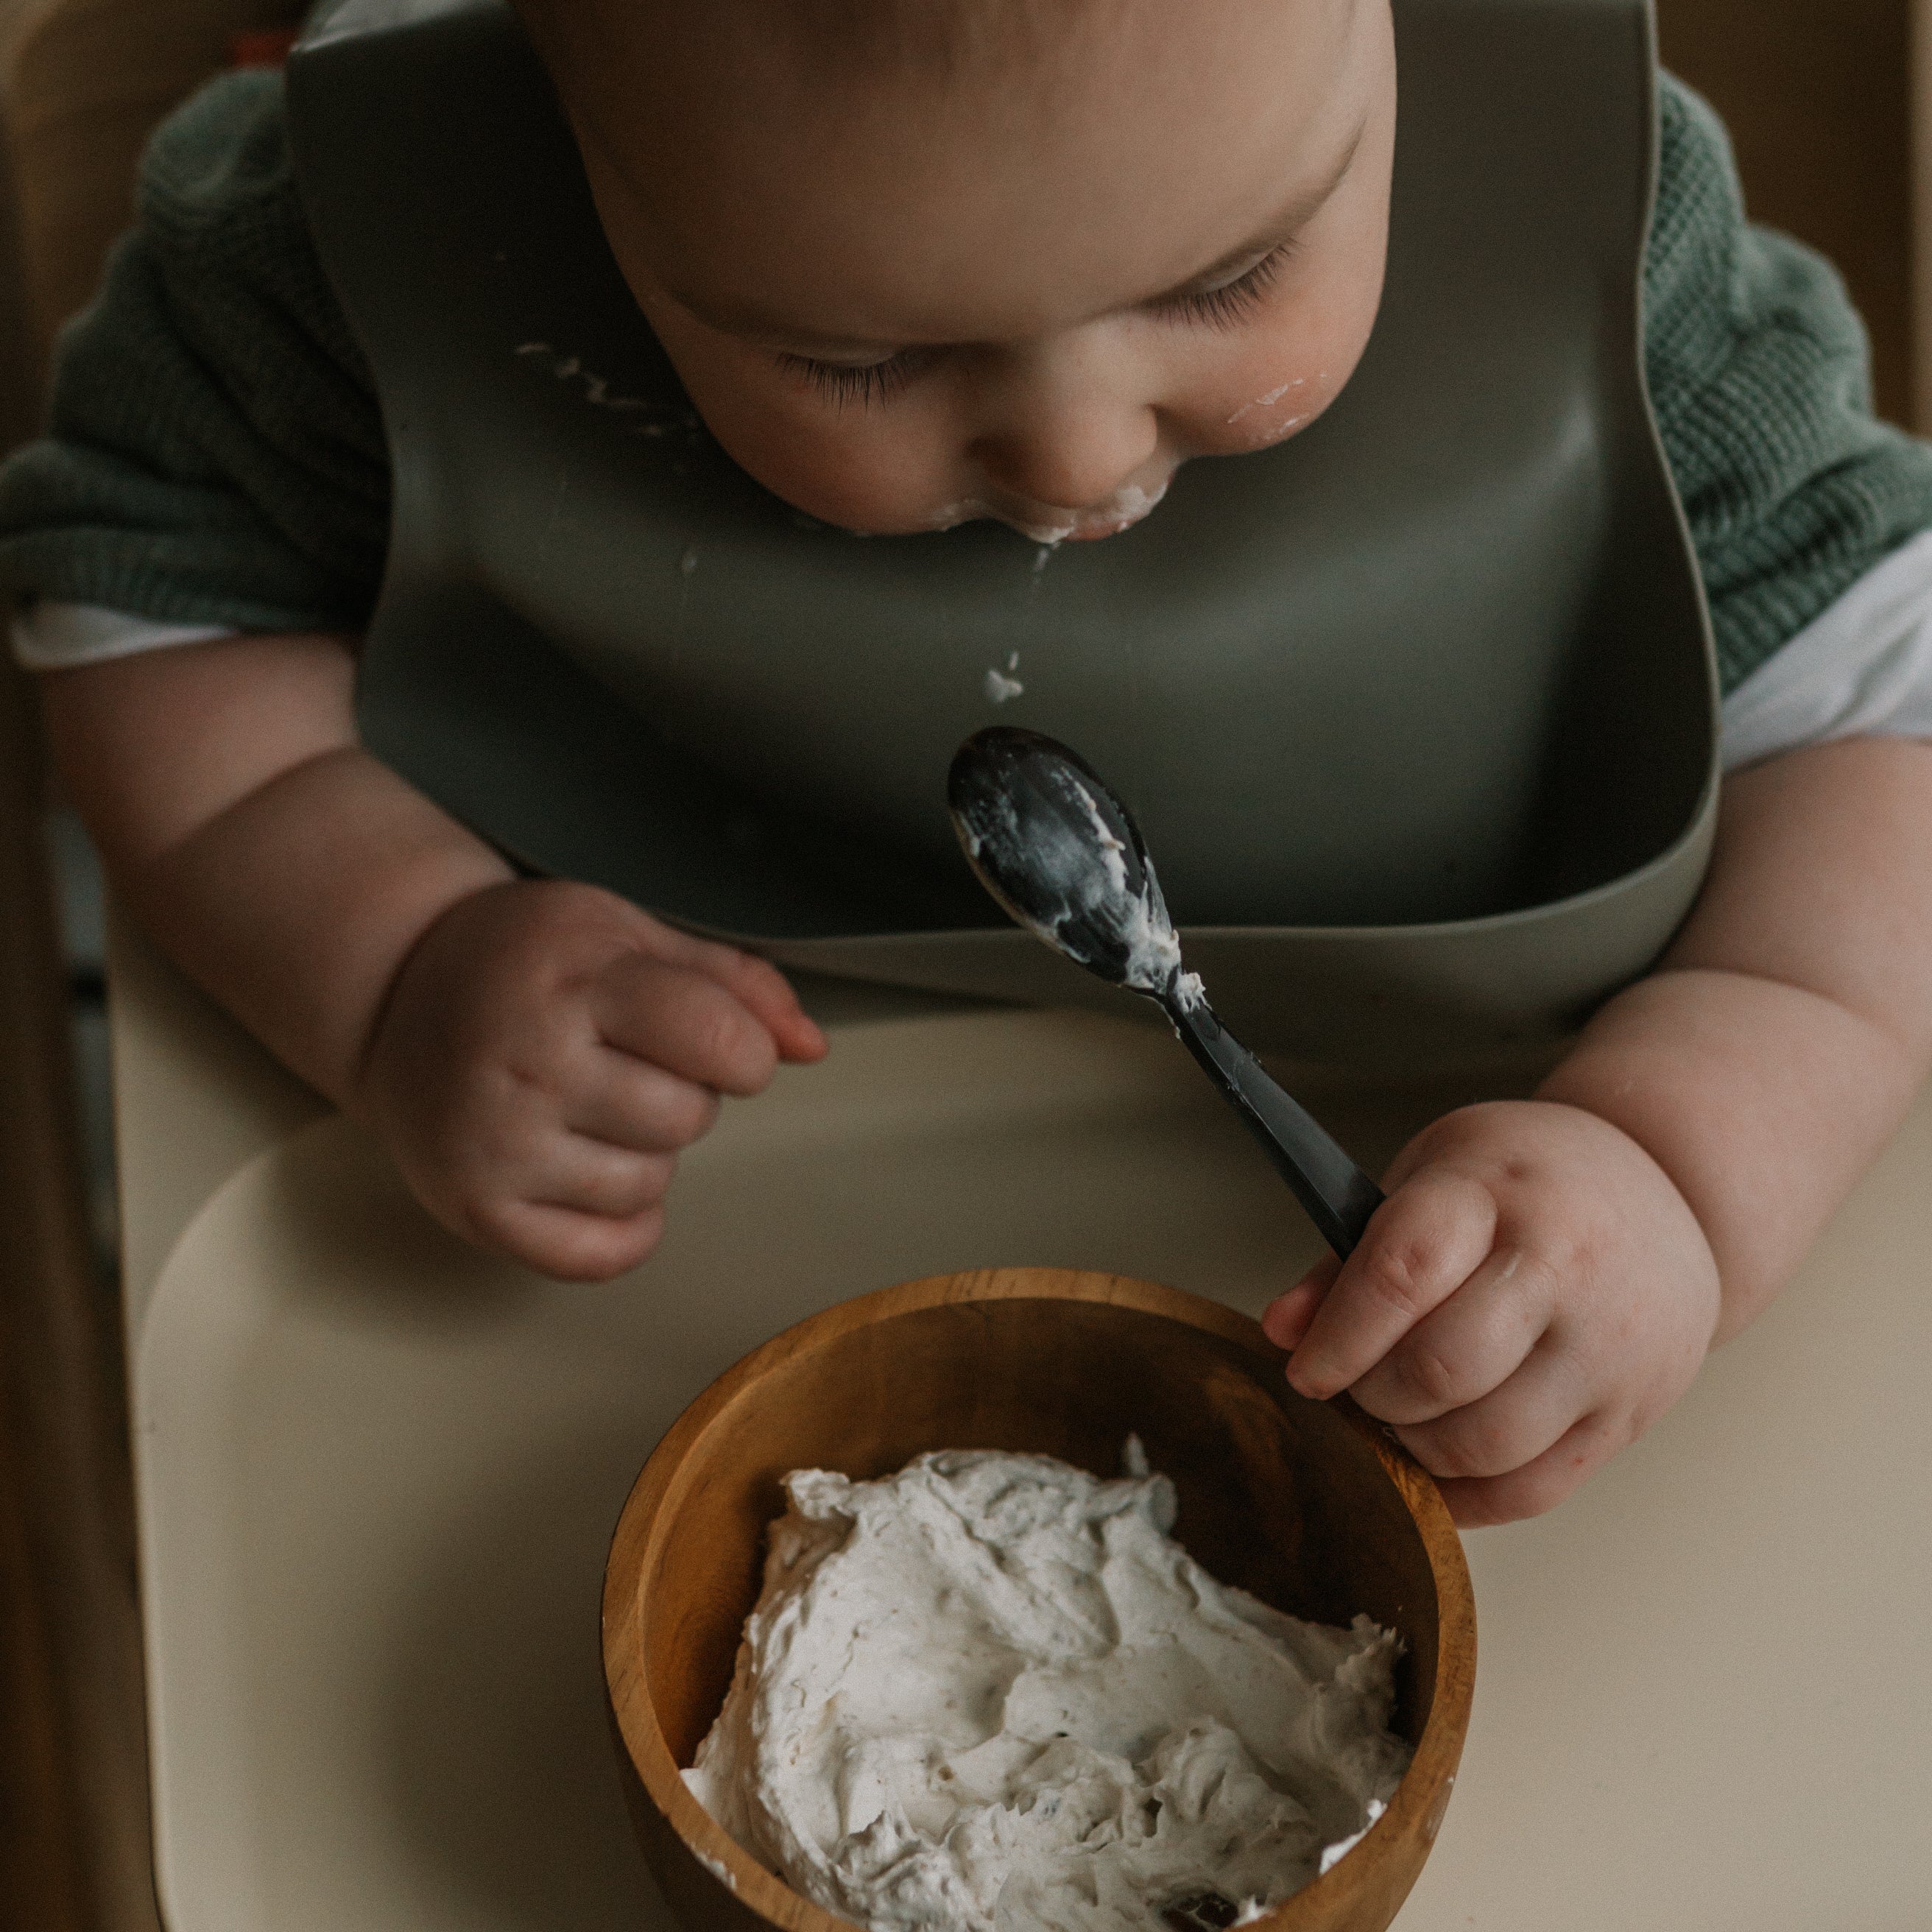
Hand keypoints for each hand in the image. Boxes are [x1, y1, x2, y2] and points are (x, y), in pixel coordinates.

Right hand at [354, 879, 825, 1279]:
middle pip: (688, 1117)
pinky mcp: (475, 1206)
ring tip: (592, 1106)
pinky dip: (624, 1226)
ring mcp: (496, 1141)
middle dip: (683, 1093)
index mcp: (576, 977)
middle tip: (624, 1062)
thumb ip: (736, 984)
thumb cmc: (526, 961)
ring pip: (648, 1186)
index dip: (742, 1049)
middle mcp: (529, 1062)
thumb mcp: (631, 934)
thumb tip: (813, 1047)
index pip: (718, 1039)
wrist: (394, 992)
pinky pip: (601, 1255)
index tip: (710, 1038)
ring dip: (646, 1154)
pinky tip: (595, 1170)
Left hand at [1260, 1100, 1720, 1525]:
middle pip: (1441, 1370)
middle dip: (1375, 1395)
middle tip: (1360, 1386)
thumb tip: (1282, 1330)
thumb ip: (1352, 1257)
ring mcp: (1608, 1346)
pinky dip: (1468, 1495)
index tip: (1306, 1369)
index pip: (1400, 1273)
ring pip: (1485, 1443)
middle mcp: (1563, 1267)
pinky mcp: (1631, 1411)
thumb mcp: (1433, 1177)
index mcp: (1494, 1195)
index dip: (1338, 1336)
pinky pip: (1534, 1489)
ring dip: (1418, 1447)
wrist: (1667, 1190)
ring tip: (1405, 1415)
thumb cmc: (1528, 1181)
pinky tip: (1441, 1465)